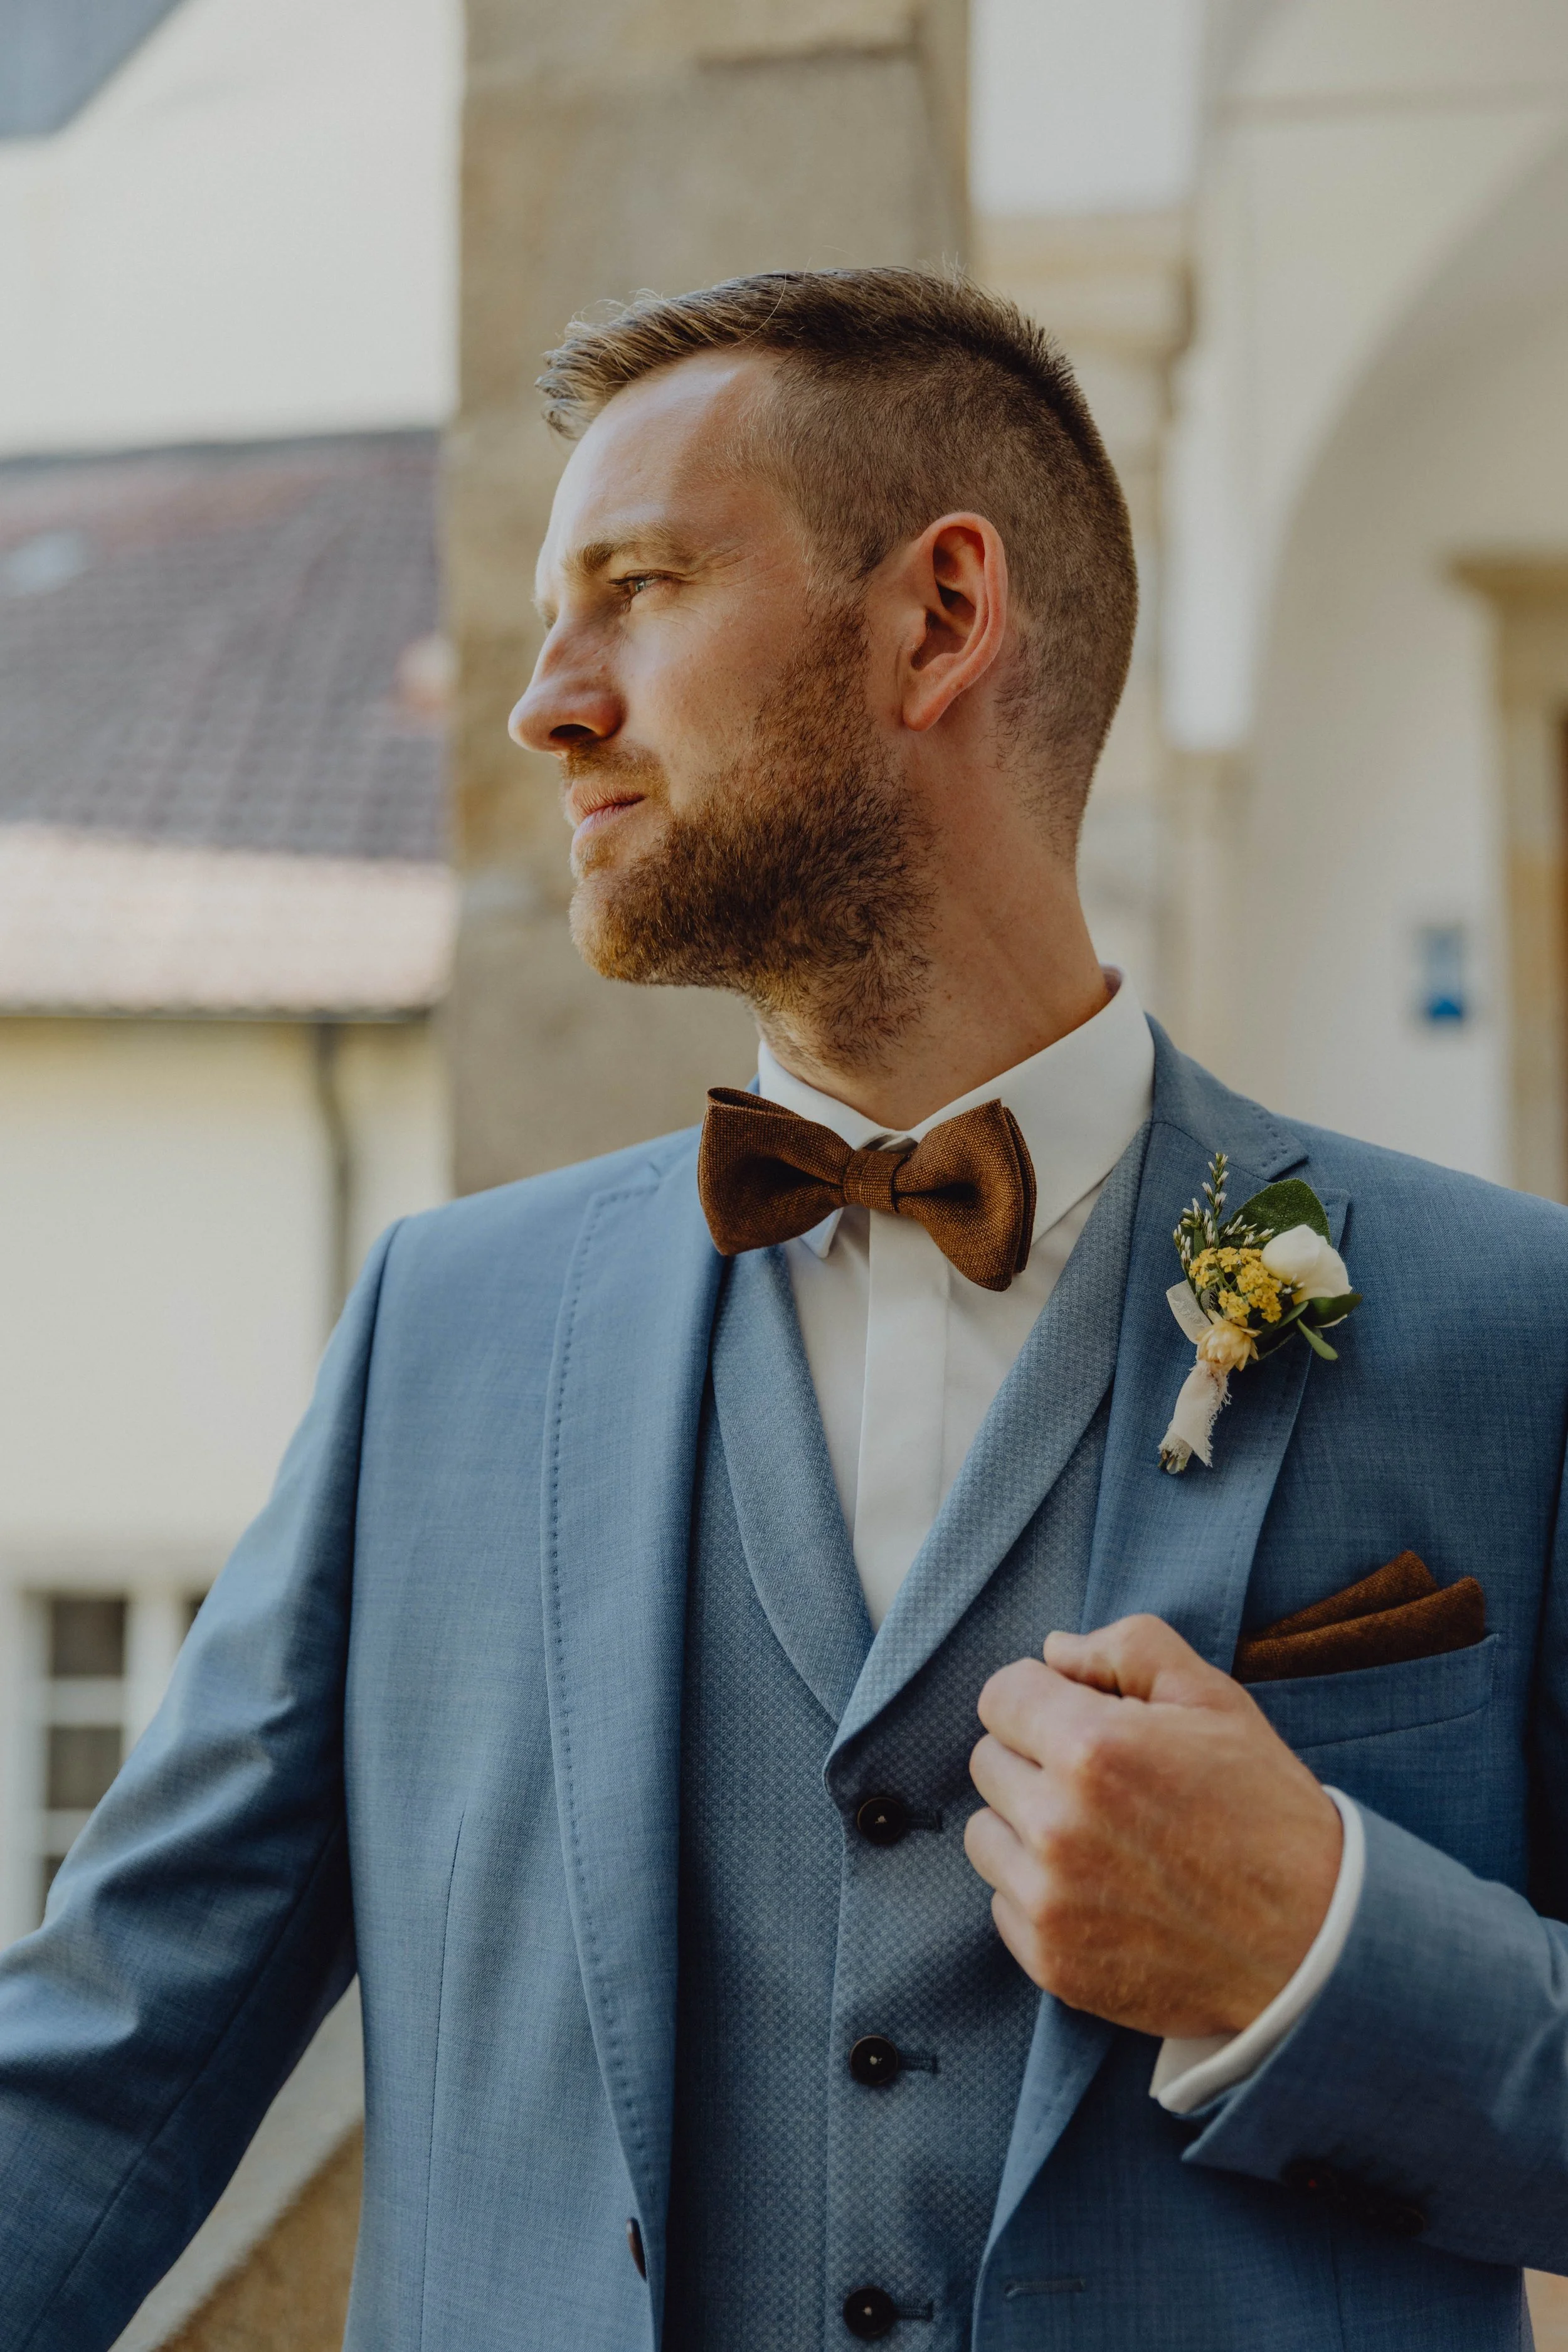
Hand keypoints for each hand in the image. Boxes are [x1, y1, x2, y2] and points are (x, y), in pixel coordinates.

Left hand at [963, 1613, 1341, 2038]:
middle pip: (988, 1761)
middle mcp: (1057, 1826)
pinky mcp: (1051, 1961)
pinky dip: (1039, 1892)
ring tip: (1100, 1836)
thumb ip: (1128, 1648)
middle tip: (1102, 1779)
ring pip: (986, 1834)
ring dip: (1026, 1826)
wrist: (1313, 1942)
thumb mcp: (1214, 1699)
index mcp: (1092, 1749)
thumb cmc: (1266, 1809)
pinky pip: (1004, 1902)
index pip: (1000, 1695)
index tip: (1077, 1714)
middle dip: (1034, 1757)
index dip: (1041, 1696)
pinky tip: (1103, 1890)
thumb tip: (1054, 1651)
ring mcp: (1050, 1902)